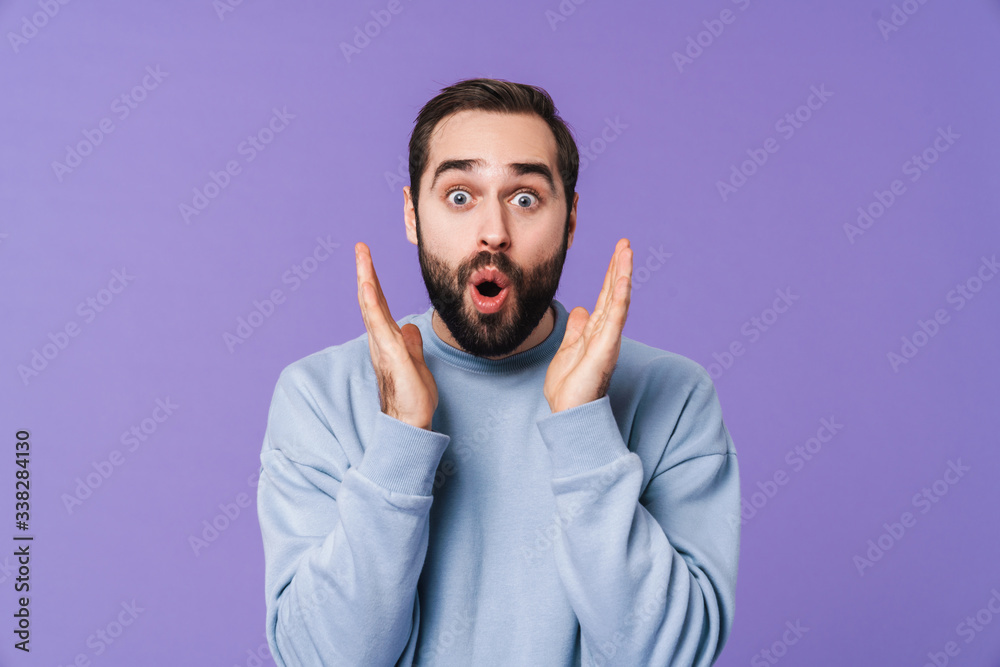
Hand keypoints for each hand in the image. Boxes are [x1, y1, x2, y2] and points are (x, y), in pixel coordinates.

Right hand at [355, 242, 438, 429]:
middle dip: (366, 272)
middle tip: (361, 247)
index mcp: (388, 340)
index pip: (379, 305)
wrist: (410, 424)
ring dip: (366, 281)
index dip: (374, 282)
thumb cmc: (412, 397)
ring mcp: (383, 346)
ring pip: (372, 308)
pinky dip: (370, 305)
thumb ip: (411, 344)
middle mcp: (381, 340)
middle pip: (371, 300)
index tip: (368, 260)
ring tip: (362, 258)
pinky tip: (366, 288)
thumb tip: (410, 327)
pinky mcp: (390, 355)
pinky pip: (378, 326)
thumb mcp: (416, 363)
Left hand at [544, 238, 631, 412]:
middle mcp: (605, 332)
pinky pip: (616, 317)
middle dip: (619, 267)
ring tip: (627, 251)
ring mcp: (608, 338)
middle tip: (625, 243)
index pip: (606, 296)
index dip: (610, 274)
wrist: (568, 412)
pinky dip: (620, 296)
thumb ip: (577, 329)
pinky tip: (623, 278)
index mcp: (596, 331)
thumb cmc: (569, 388)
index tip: (617, 251)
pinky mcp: (607, 347)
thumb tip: (581, 309)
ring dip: (622, 274)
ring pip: (618, 300)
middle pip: (614, 293)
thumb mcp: (568, 350)